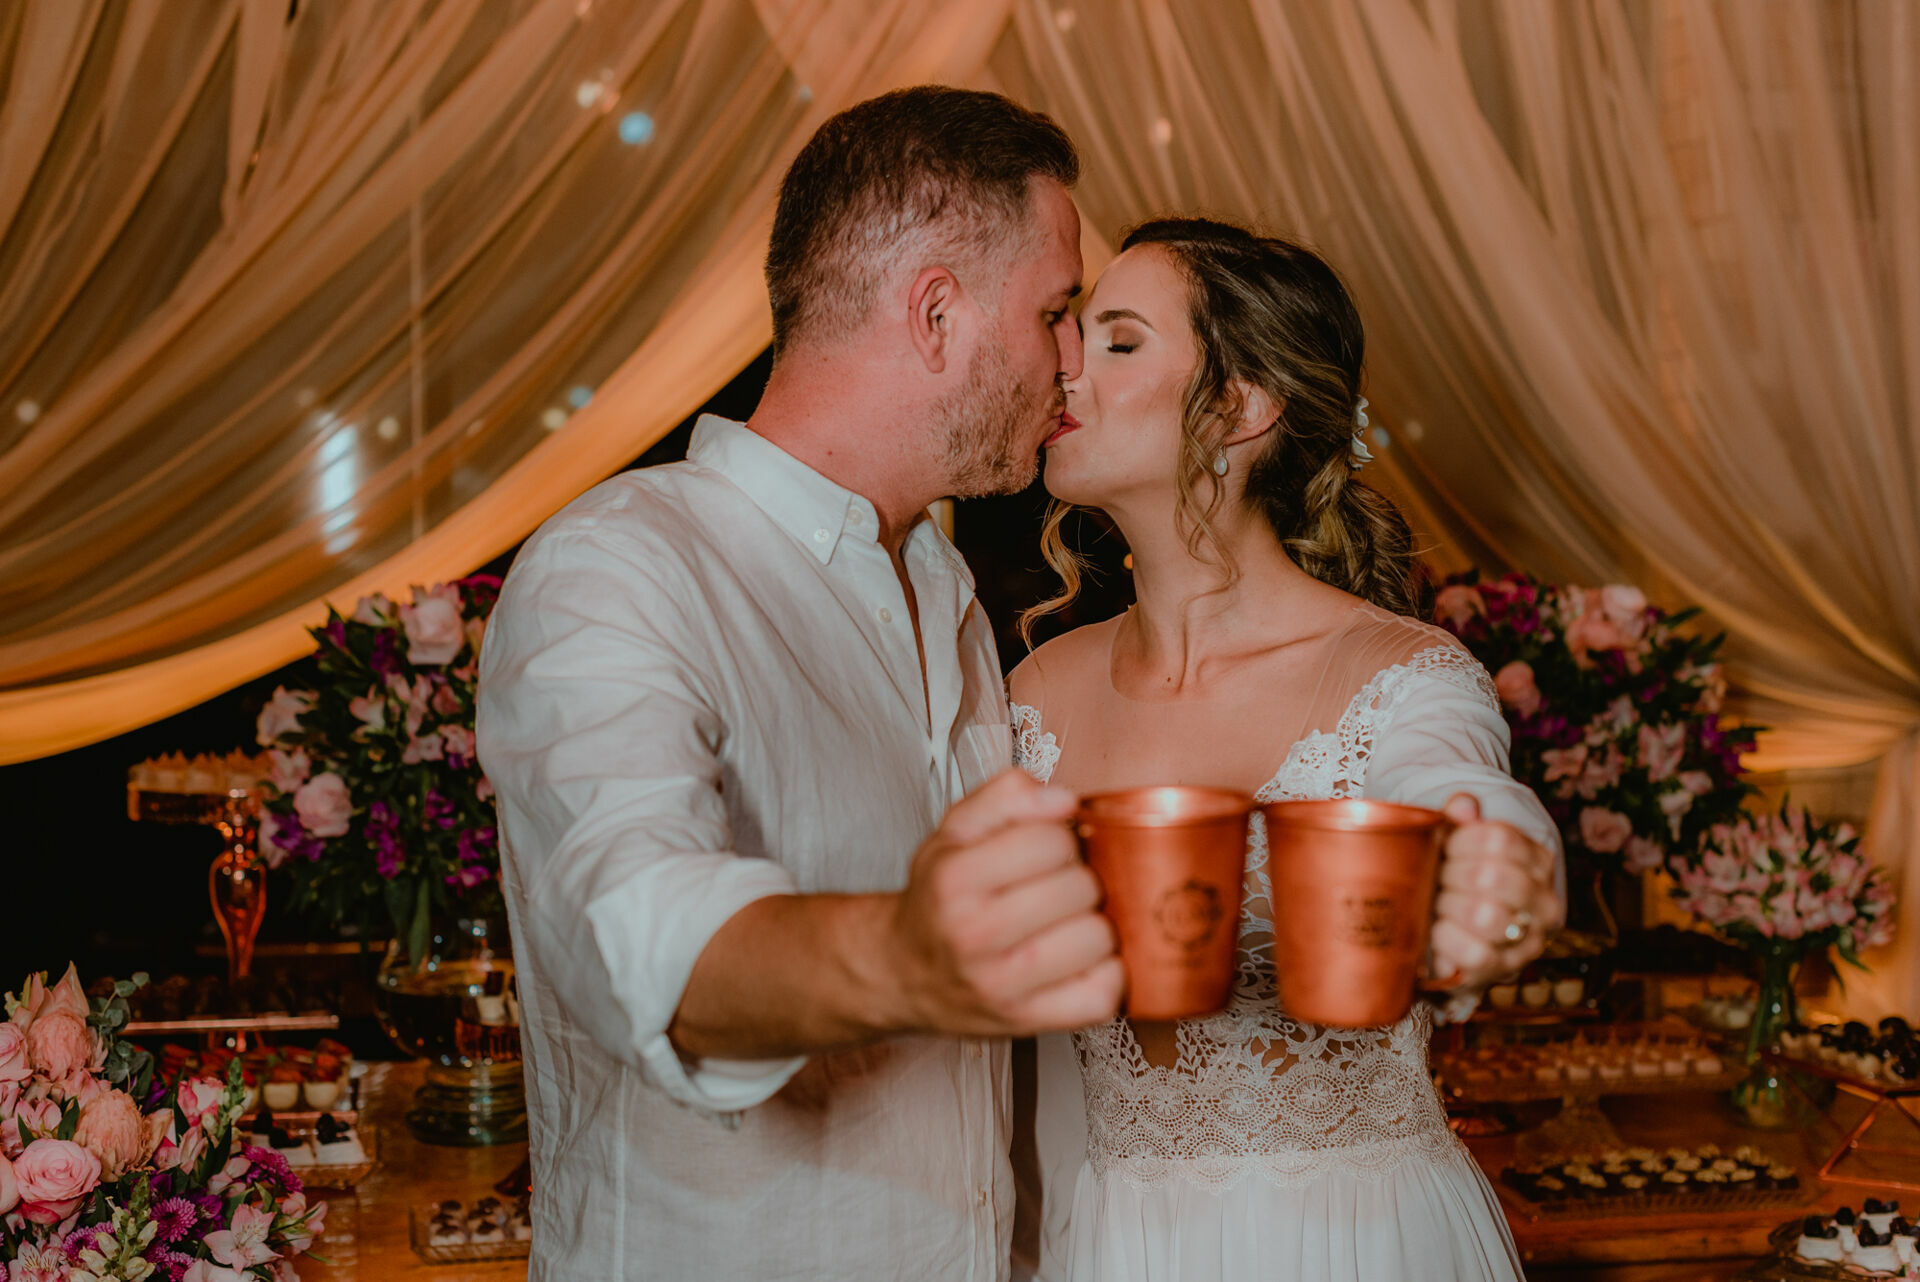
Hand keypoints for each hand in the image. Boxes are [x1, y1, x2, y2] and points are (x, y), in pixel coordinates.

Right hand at [887, 769, 1124, 1036]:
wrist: (902, 972)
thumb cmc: (939, 898)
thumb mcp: (954, 831)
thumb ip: (1006, 797)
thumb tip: (1064, 800)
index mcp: (954, 878)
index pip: (1052, 840)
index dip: (1060, 838)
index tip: (1046, 851)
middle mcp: (973, 934)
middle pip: (1081, 887)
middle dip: (1079, 879)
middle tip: (1058, 888)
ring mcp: (1000, 985)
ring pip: (1098, 939)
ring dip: (1094, 926)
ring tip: (1068, 924)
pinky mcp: (1027, 1023)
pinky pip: (1104, 994)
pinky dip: (1106, 974)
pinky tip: (1080, 961)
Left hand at [1427, 793, 1562, 992]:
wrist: (1449, 938)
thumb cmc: (1453, 882)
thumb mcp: (1454, 846)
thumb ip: (1458, 821)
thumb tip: (1463, 804)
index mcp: (1537, 861)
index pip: (1500, 838)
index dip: (1461, 841)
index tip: (1445, 848)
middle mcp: (1544, 901)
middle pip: (1493, 876)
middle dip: (1451, 875)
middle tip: (1437, 878)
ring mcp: (1529, 939)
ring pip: (1487, 915)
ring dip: (1449, 906)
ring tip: (1436, 904)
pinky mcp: (1504, 971)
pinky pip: (1476, 953)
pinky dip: (1446, 939)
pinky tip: (1436, 930)